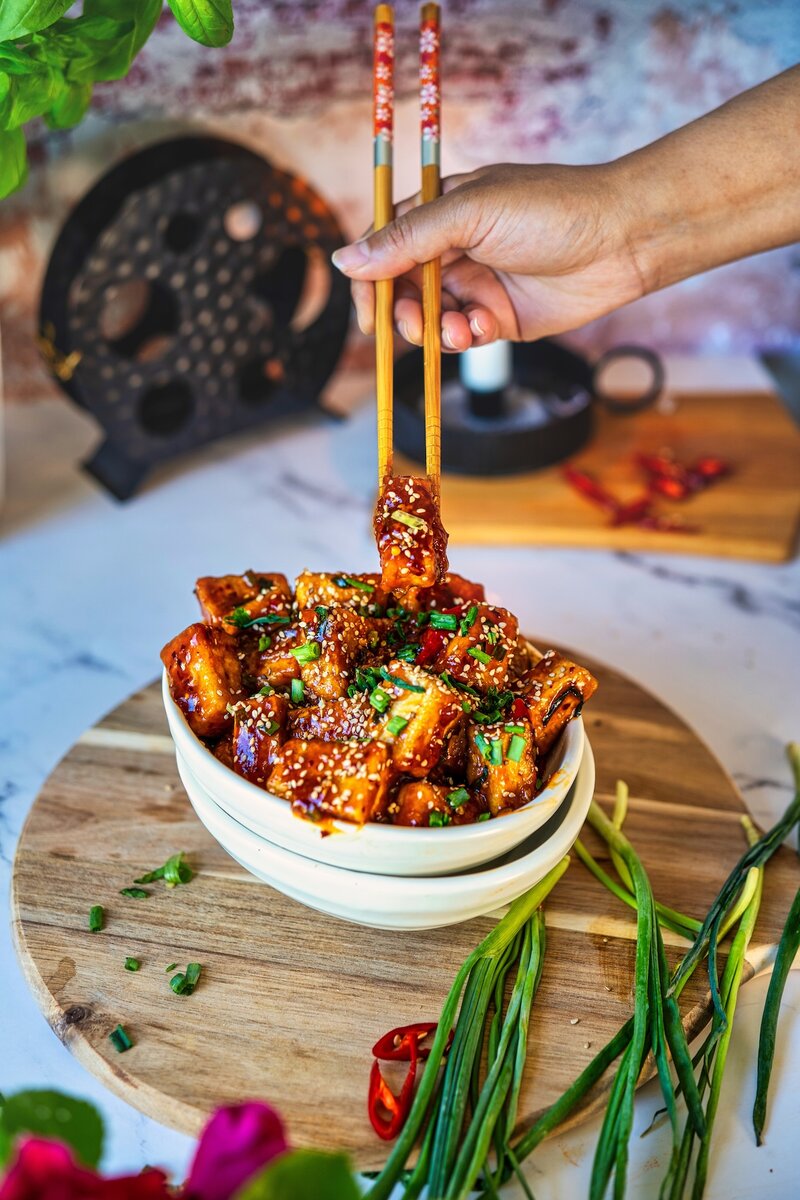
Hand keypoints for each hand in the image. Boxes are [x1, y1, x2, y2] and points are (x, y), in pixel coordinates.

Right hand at [331, 162, 645, 350]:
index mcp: (440, 212)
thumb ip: (408, 238)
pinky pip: (463, 337)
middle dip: (400, 313)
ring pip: (429, 319)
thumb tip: (346, 259)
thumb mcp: (470, 213)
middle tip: (413, 326)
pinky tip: (480, 330)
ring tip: (456, 330)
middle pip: (401, 290)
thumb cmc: (550, 210)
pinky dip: (463, 339)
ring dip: (432, 331)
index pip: (385, 248)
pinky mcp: (500, 318)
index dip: (368, 282)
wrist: (622, 240)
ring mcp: (477, 285)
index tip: (368, 313)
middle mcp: (453, 249)